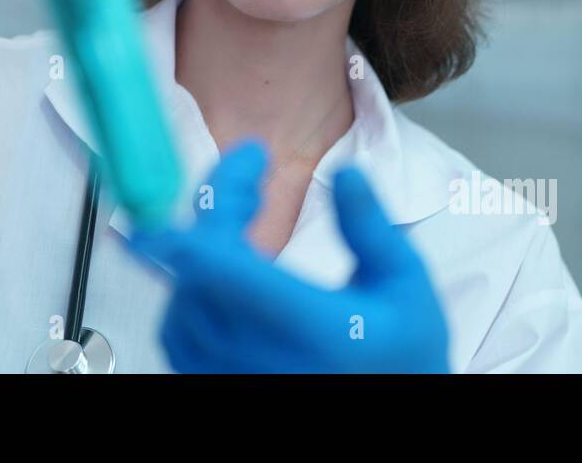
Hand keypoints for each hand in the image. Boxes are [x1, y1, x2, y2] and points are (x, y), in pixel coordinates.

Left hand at [129, 141, 450, 373]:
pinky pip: (177, 329)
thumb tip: (347, 173)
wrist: (388, 421)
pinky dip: (191, 287)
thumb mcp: (404, 288)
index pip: (221, 263)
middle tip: (251, 185)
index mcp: (302, 325)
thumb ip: (370, 229)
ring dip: (203, 246)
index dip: (216, 206)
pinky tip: (225, 270)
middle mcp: (252, 353)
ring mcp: (225, 374)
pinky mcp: (210, 385)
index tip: (248, 161)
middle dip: (221, 208)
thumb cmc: (401, 359)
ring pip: (181, 292)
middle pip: (199, 263)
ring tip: (242, 222)